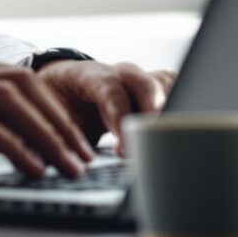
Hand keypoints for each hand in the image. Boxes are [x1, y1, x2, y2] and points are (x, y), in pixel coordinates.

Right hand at [0, 48, 94, 182]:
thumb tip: (4, 139)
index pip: (17, 78)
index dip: (53, 109)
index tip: (74, 141)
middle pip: (22, 84)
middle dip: (60, 122)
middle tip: (83, 156)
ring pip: (9, 100)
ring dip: (47, 136)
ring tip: (67, 166)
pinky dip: (14, 145)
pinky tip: (30, 166)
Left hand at [35, 60, 176, 155]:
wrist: (63, 83)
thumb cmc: (58, 101)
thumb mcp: (53, 116)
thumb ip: (61, 135)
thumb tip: (58, 163)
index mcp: (90, 77)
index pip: (110, 92)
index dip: (119, 117)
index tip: (124, 146)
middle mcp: (119, 73)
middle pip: (146, 84)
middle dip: (153, 113)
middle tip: (156, 141)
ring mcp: (140, 78)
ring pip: (166, 84)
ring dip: (172, 110)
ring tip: (174, 139)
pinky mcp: (155, 88)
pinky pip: (176, 89)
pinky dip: (183, 105)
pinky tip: (184, 130)